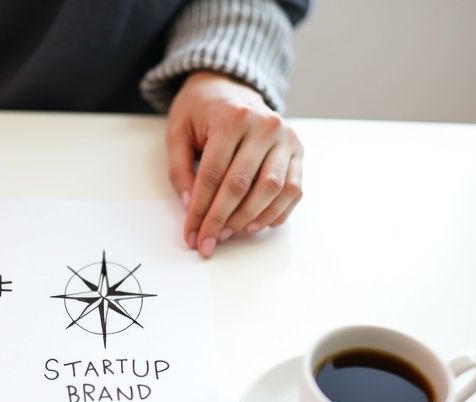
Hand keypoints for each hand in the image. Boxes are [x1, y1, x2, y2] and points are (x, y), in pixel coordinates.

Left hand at [166, 71, 302, 257]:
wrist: (229, 86)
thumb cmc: (200, 112)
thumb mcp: (177, 132)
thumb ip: (180, 169)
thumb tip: (191, 206)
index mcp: (232, 118)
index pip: (213, 175)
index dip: (200, 210)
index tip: (191, 234)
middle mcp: (264, 126)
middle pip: (242, 185)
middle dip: (221, 220)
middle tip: (208, 242)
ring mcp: (286, 138)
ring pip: (272, 190)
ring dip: (249, 219)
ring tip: (229, 234)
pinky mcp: (298, 151)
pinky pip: (293, 189)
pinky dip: (276, 212)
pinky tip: (256, 225)